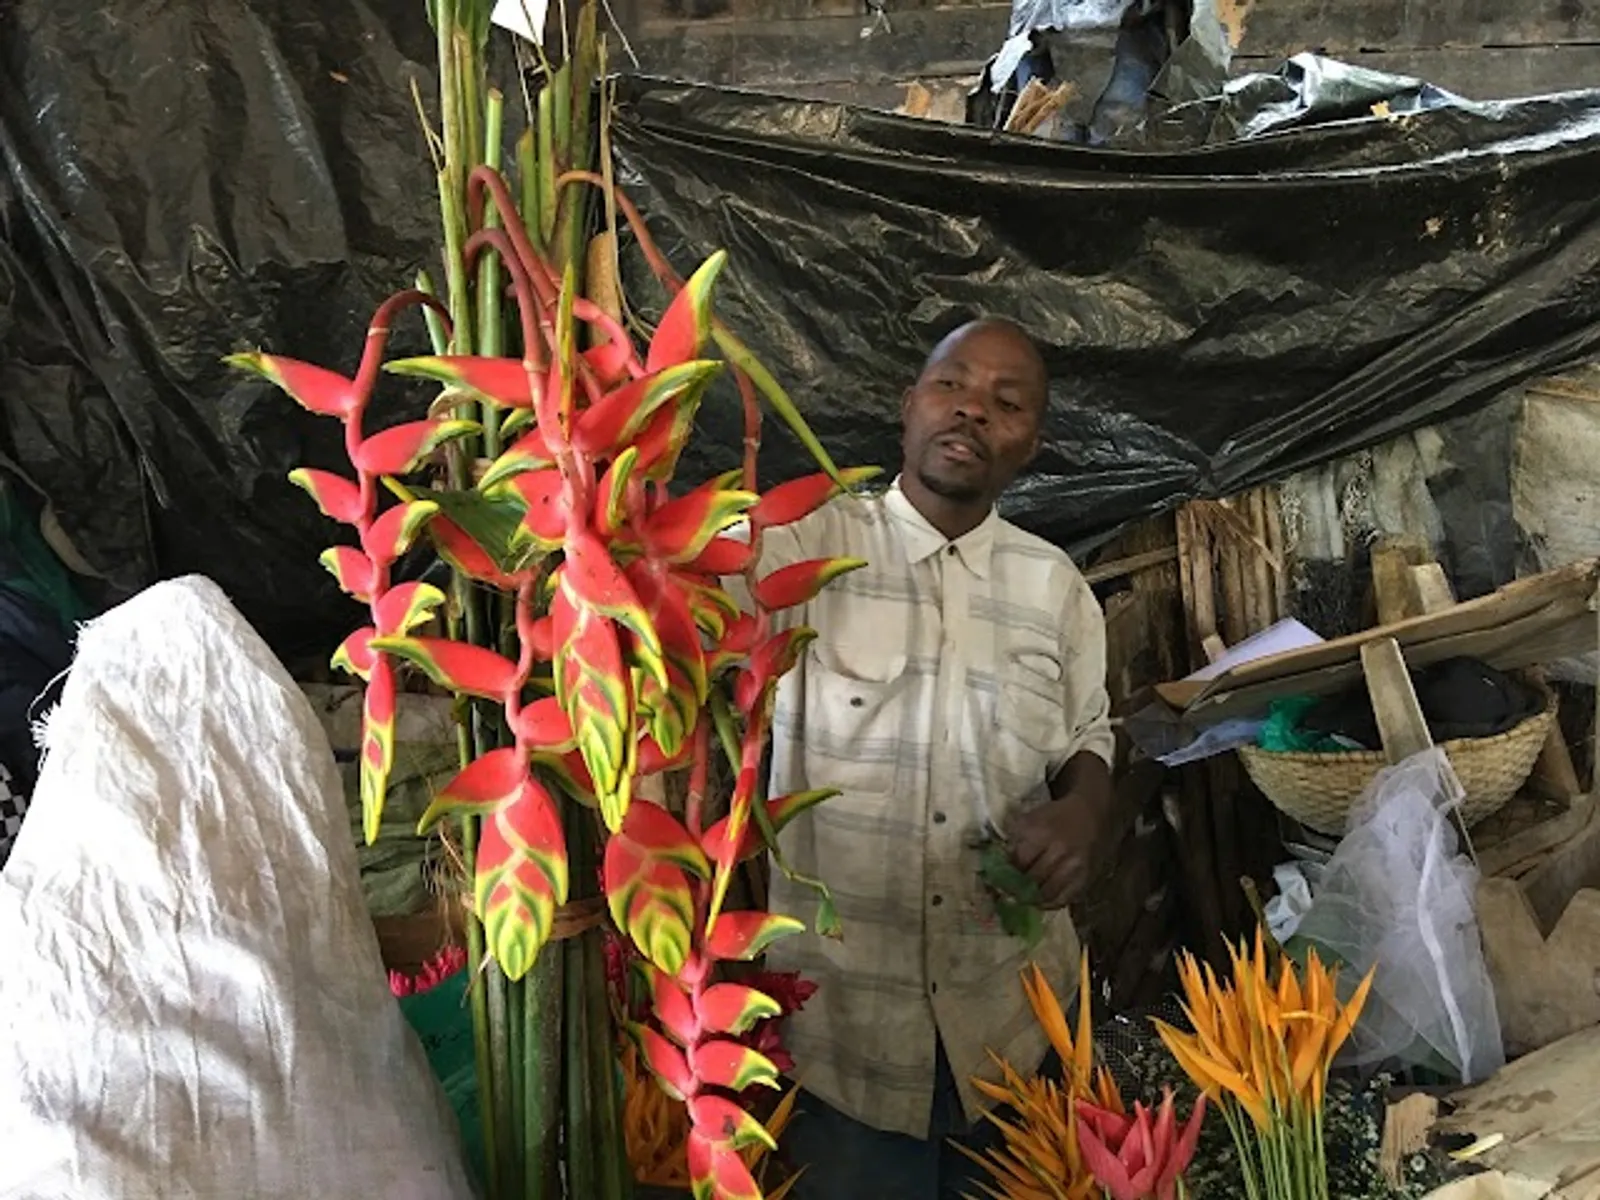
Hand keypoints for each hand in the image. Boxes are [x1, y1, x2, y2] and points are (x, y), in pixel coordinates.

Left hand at [1005, 753, 1112, 909]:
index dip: (1007, 872)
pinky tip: (1040, 902)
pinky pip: (1064, 899)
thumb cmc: (1053, 816)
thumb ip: (1015, 842)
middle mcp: (1059, 850)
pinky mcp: (1085, 877)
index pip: (1018, 862)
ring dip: (1032, 899)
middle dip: (1018, 888)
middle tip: (1008, 893)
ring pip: (1048, 893)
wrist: (1088, 814)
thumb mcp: (1029, 820)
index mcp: (1041, 832)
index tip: (999, 878)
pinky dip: (1050, 904)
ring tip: (1023, 899)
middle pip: (1032, 880)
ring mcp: (1074, 866)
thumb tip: (1001, 866)